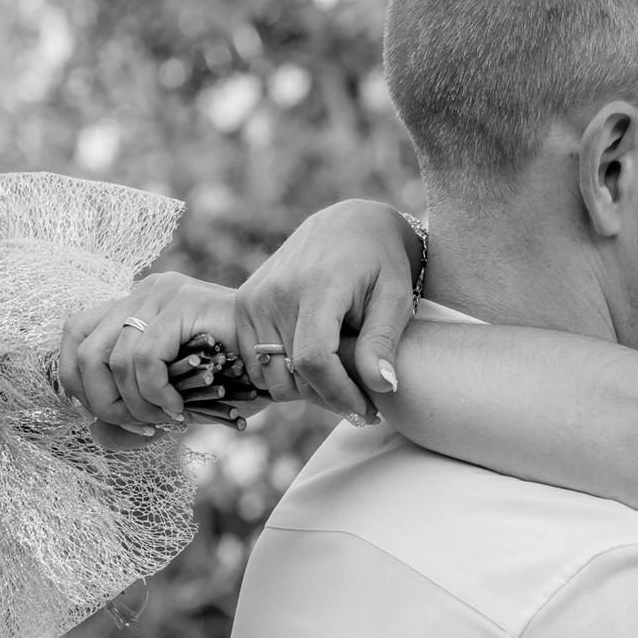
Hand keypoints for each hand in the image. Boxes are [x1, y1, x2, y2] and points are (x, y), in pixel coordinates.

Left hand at [58, 273, 239, 428]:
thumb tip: (96, 433)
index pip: (75, 337)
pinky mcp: (184, 303)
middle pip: (83, 349)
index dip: (79, 383)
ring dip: (136, 403)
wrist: (287, 363)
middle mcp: (143, 292)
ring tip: (168, 417)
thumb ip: (136, 416)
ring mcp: (163, 293)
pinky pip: (144, 356)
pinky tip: (179, 405)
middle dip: (103, 402)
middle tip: (141, 425)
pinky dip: (155, 392)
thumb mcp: (177, 402)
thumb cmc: (237, 381)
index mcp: (136, 307)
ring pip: (111, 358)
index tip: (112, 416)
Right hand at [234, 199, 420, 421]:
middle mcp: (275, 293)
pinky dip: (281, 376)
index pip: (314, 360)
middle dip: (328, 398)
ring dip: (303, 390)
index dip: (340, 394)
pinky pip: (254, 364)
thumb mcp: (395, 299)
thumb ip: (383, 343)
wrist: (347, 226)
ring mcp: (252, 299)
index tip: (368, 410)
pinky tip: (313, 367)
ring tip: (339, 381)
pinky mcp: (242, 305)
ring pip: (270, 377)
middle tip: (362, 401)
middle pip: (291, 376)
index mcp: (316, 286)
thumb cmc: (380, 264)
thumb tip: (383, 387)